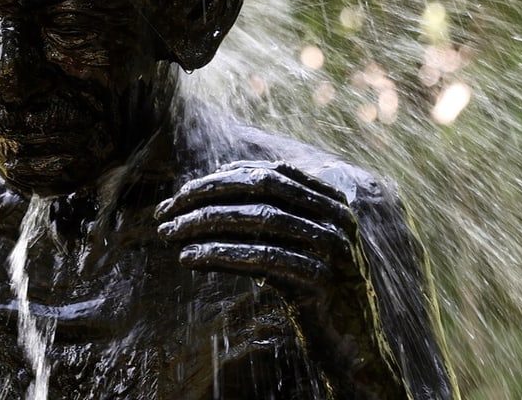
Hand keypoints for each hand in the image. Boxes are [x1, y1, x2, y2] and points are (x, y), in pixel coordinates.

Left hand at [155, 159, 360, 289]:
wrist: (353, 348)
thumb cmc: (310, 289)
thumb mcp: (290, 244)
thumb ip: (264, 214)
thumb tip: (208, 185)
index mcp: (330, 200)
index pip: (267, 173)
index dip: (221, 179)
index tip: (182, 193)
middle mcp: (336, 217)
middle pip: (261, 188)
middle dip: (208, 194)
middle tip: (167, 210)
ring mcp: (332, 247)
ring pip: (259, 220)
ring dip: (206, 223)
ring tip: (170, 233)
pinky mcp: (320, 280)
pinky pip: (261, 259)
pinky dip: (220, 254)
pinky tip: (190, 258)